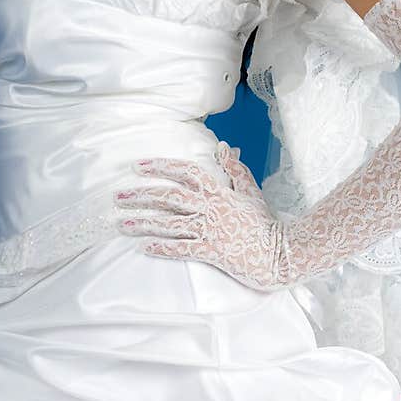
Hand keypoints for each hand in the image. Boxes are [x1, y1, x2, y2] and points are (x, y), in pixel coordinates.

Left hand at [113, 142, 286, 291]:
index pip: (185, 171)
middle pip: (169, 196)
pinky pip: (182, 248)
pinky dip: (163, 248)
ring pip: (170, 222)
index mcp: (219, 192)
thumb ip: (235, 170)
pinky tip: (145, 247)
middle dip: (141, 195)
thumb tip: (223, 147)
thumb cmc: (266, 223)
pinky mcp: (212, 251)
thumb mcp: (251, 192)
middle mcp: (211, 208)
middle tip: (118, 196)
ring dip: (144, 221)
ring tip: (121, 222)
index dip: (160, 166)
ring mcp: (210, 230)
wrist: (282, 253)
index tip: (138, 166)